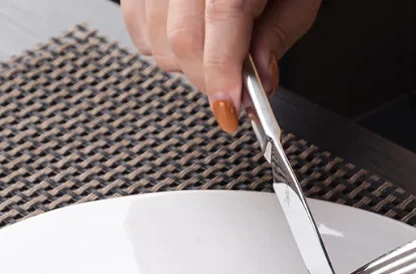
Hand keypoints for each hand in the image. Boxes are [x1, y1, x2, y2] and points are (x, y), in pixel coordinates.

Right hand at [121, 0, 321, 133]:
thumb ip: (278, 35)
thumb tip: (260, 80)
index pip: (219, 21)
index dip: (222, 75)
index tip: (230, 111)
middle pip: (181, 39)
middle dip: (208, 79)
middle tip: (233, 90)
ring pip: (156, 41)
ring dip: (186, 65)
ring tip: (216, 50)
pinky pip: (137, 27)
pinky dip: (161, 46)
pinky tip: (189, 36)